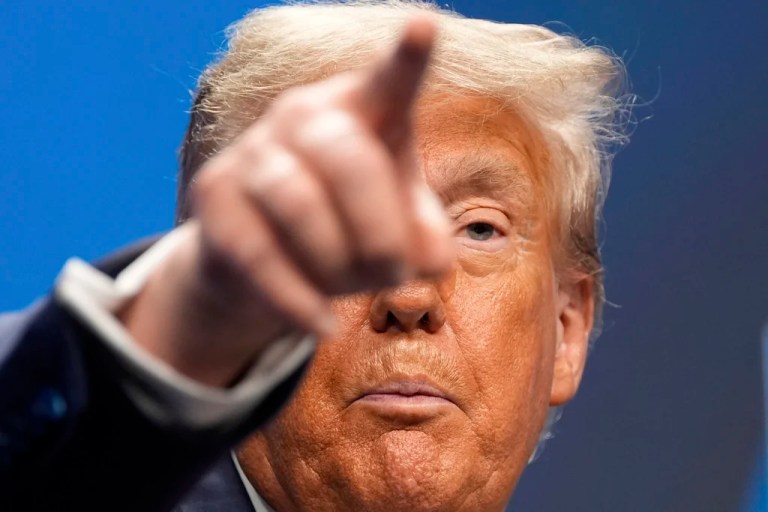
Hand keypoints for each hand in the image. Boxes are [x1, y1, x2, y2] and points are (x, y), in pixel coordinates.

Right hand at [121, 17, 451, 386]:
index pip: (391, 82)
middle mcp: (305, 116)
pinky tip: (321, 326)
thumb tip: (430, 259)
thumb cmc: (348, 231)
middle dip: (379, 233)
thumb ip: (426, 241)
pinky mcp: (213, 196)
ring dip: (337, 264)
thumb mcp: (399, 235)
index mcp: (364, 112)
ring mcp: (254, 151)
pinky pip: (257, 252)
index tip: (426, 27)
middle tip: (395, 275)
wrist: (264, 261)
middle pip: (348, 160)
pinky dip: (297, 300)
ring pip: (297, 204)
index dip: (409, 59)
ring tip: (354, 293)